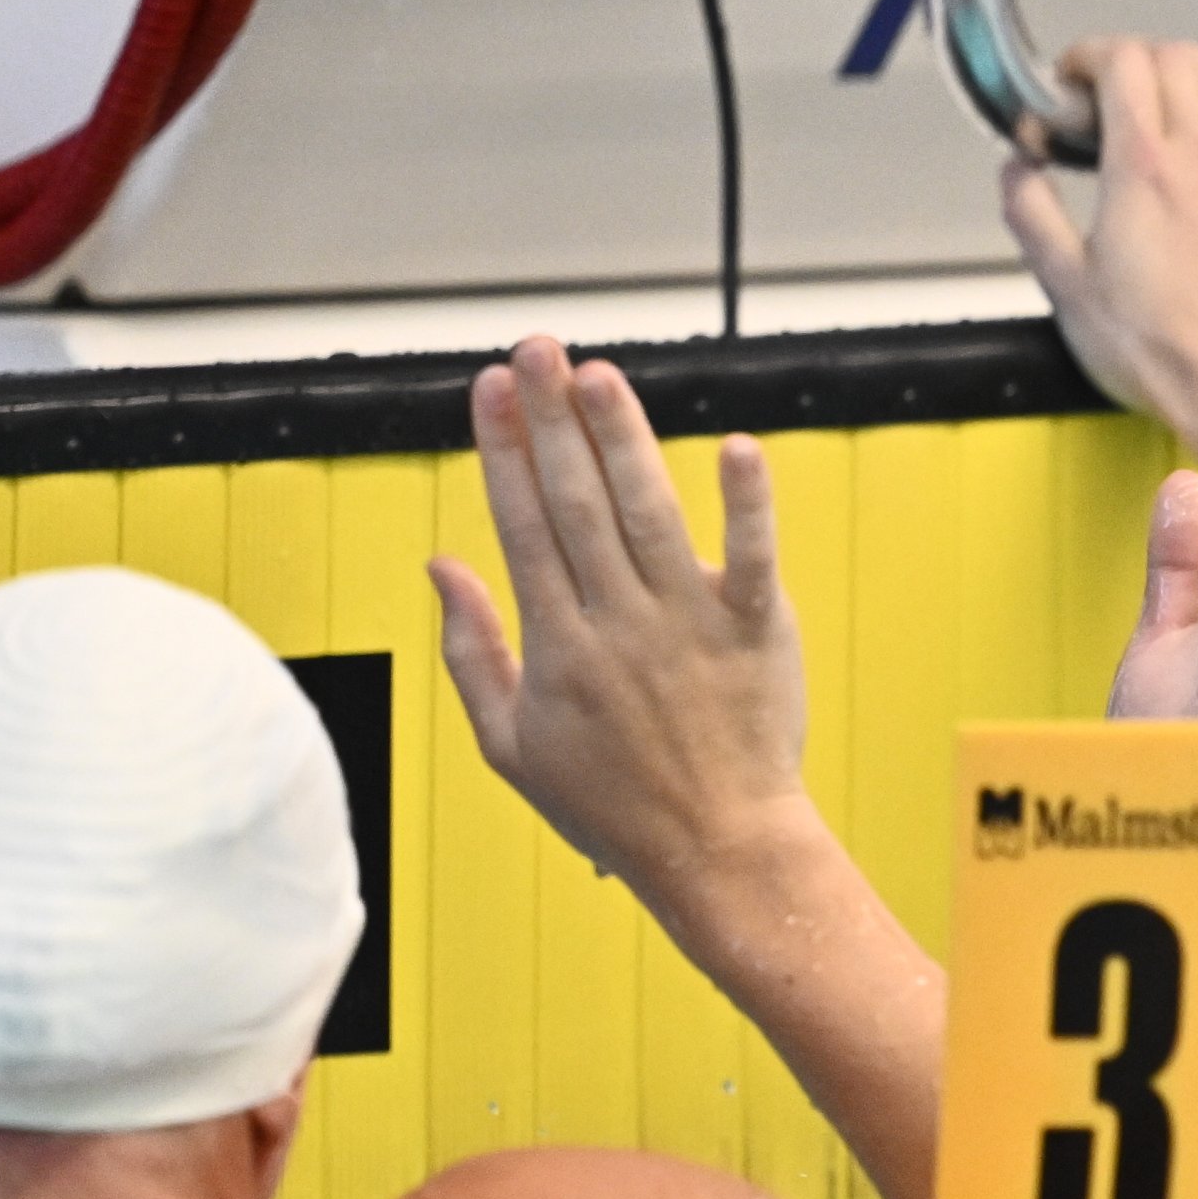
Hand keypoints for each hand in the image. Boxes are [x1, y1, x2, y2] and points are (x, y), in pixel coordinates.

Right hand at [431, 336, 812, 906]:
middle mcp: (619, 624)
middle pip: (577, 504)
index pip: (522, 527)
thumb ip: (470, 651)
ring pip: (650, 515)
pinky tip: (740, 447)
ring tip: (600, 374)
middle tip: (536, 348)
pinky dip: (749, 504)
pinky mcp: (757, 632)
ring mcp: (690, 625)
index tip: (489, 387)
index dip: (504, 451)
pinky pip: (754, 558)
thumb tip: (440, 563)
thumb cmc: (611, 803)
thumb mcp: (510, 745)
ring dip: (624, 440)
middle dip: (552, 419)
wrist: (717, 850)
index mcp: (557, 646)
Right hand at [1000, 37, 1197, 440]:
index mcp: (1142, 170)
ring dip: (1186, 72)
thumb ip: (1031, 214)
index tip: (1070, 83)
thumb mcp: (1066, 288)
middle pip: (1176, 59)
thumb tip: (1015, 167)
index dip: (1089, 56)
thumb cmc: (1156, 353)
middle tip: (1105, 91)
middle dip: (1133, 57)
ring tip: (1159, 97)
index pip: (1123, 63)